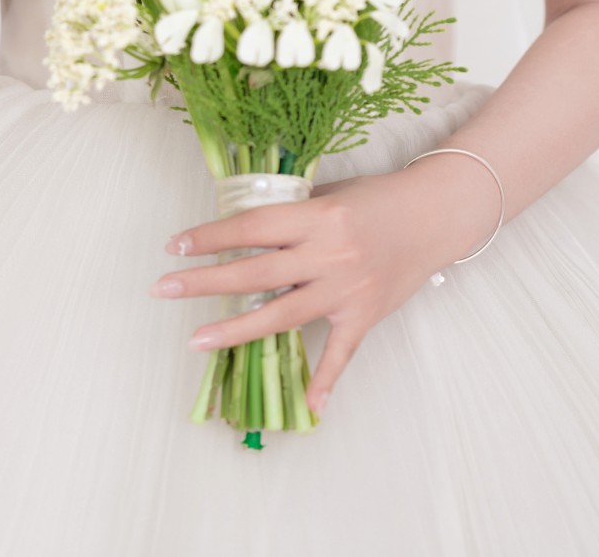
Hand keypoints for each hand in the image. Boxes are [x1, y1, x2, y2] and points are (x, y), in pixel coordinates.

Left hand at [150, 168, 452, 415]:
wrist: (434, 215)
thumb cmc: (378, 197)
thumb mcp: (331, 192)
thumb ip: (292, 212)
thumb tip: (245, 225)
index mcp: (316, 217)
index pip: (251, 227)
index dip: (211, 237)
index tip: (175, 246)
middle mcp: (327, 254)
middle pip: (255, 272)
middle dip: (204, 281)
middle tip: (163, 287)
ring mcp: (345, 289)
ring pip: (281, 314)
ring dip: (235, 330)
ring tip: (195, 339)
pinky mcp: (365, 317)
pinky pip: (340, 353)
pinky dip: (325, 380)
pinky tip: (307, 406)